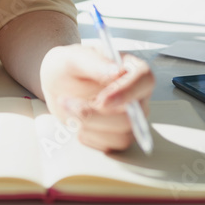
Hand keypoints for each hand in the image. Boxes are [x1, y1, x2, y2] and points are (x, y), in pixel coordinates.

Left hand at [40, 44, 154, 152]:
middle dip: (94, 114)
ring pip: (122, 135)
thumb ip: (94, 63)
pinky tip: (76, 120)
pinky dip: (88, 135)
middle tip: (67, 102)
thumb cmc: (69, 67)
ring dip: (88, 125)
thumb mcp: (74, 59)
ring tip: (67, 107)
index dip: (127, 92)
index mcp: (132, 69)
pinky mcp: (119, 136)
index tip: (103, 100)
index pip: (145, 80)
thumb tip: (116, 72)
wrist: (59, 86)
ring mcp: (132, 119)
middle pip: (131, 117)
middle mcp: (137, 96)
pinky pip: (110, 145)